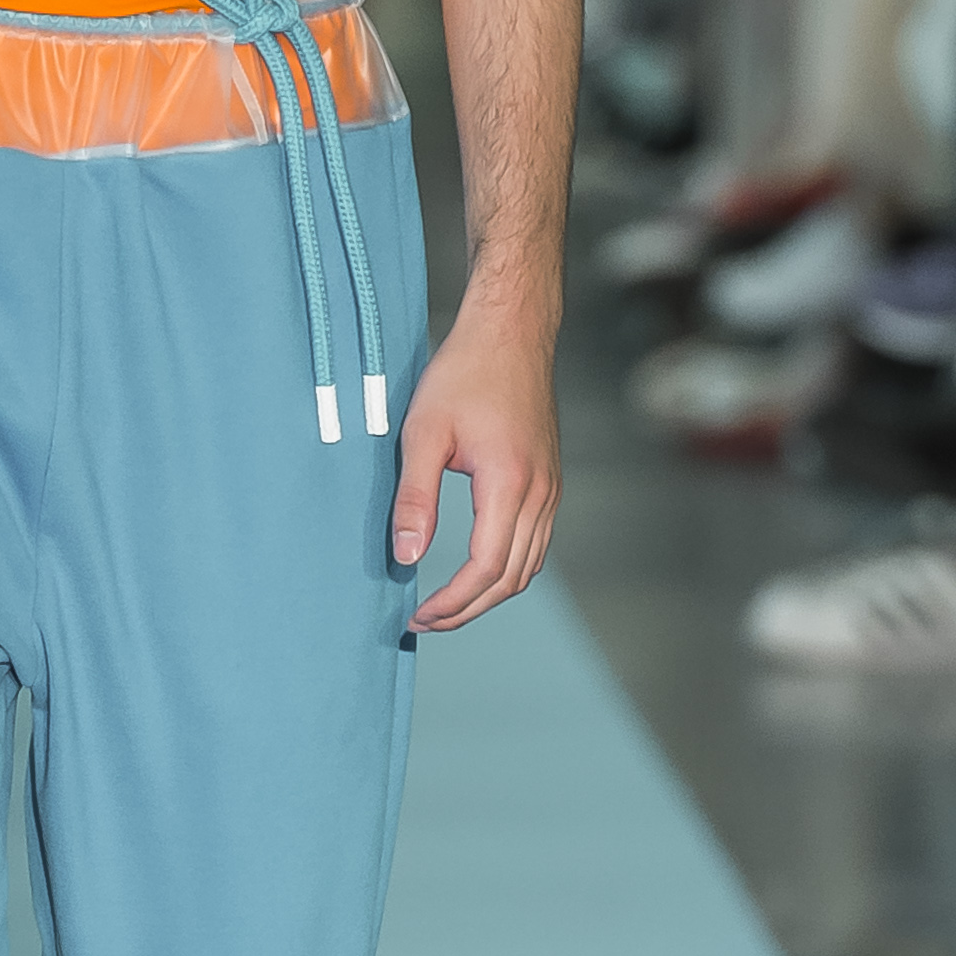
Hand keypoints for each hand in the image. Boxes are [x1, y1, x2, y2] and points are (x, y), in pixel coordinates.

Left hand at [390, 297, 562, 632]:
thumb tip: (405, 555)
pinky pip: (535, 543)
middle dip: (468, 610)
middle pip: (511, 579)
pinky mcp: (549, 482)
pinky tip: (476, 571)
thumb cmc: (465, 373)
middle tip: (426, 621)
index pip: (485, 568)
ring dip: (488, 594)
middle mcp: (540, 493)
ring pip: (528, 565)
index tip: (419, 615)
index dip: (452, 602)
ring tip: (446, 605)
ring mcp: (550, 489)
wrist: (510, 334)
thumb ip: (414, 498)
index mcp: (510, 484)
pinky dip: (507, 569)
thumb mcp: (423, 432)